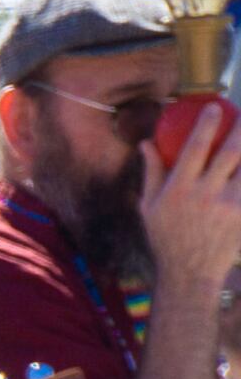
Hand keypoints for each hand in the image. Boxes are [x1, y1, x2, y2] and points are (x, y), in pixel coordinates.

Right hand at [142, 98, 240, 311]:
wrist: (190, 272)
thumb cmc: (166, 236)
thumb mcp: (148, 206)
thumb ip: (151, 172)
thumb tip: (146, 143)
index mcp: (179, 189)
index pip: (195, 148)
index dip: (206, 125)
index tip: (215, 107)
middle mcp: (205, 195)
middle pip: (231, 152)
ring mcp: (228, 207)